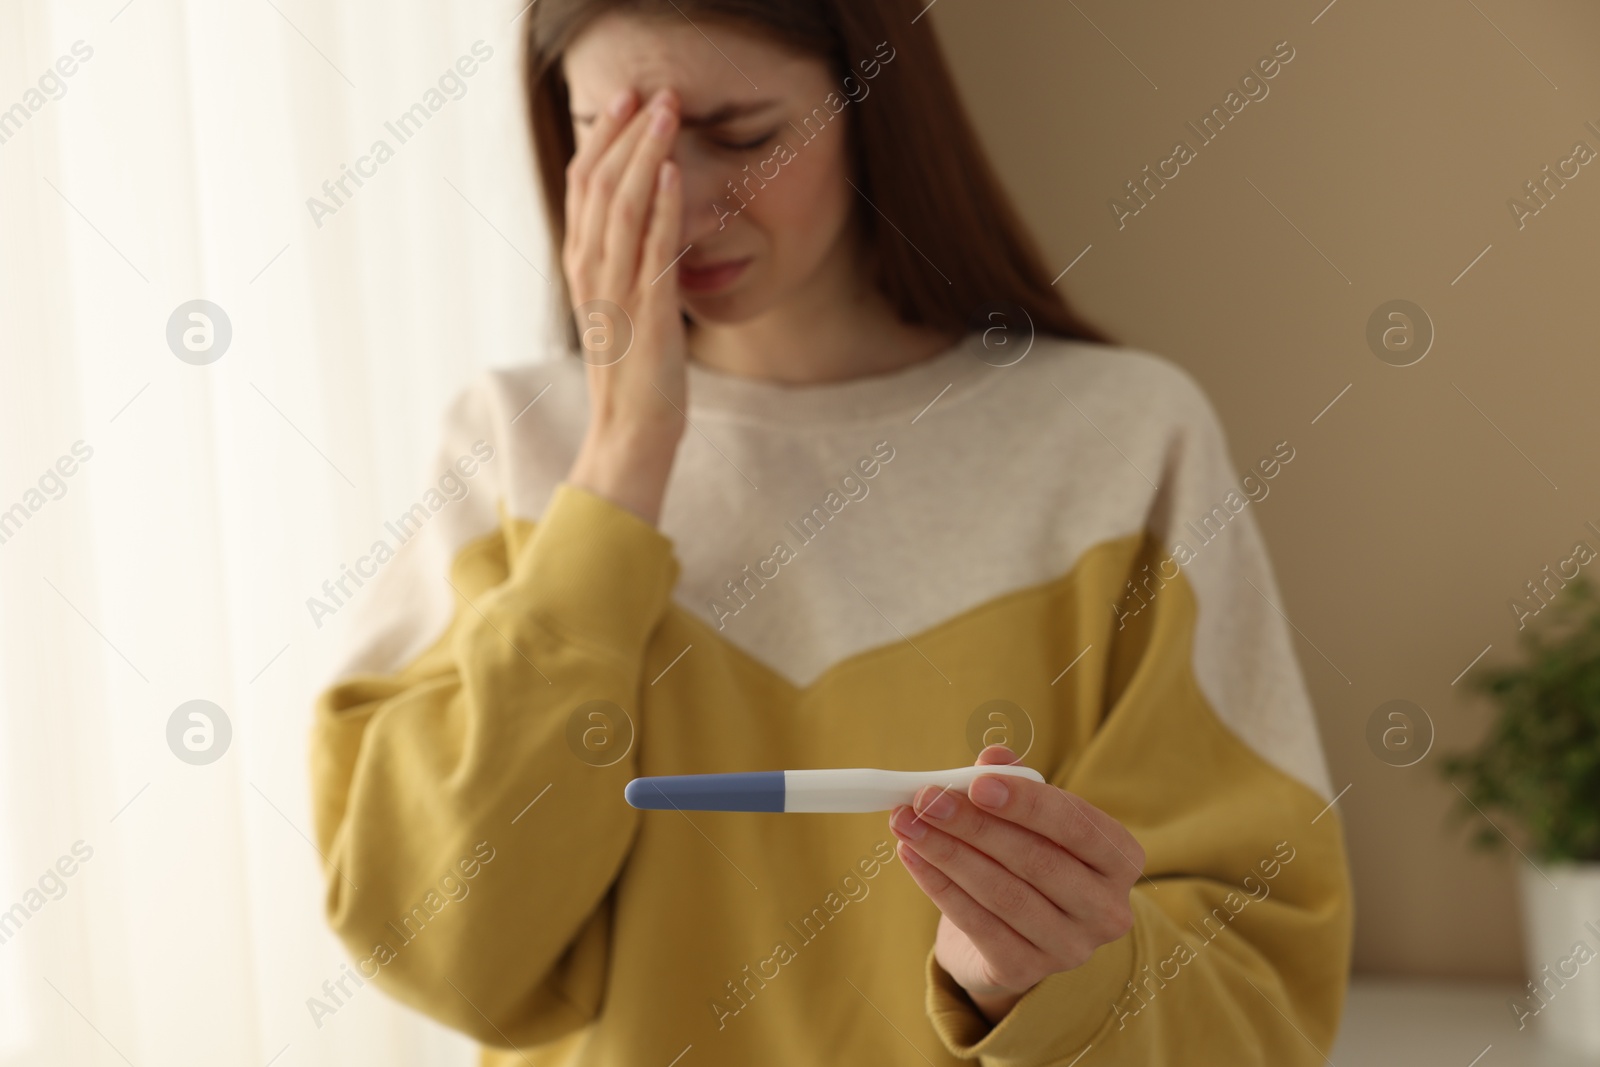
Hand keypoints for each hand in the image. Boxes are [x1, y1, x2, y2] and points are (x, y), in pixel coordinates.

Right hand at [562, 85, 686, 525]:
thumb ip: (625, 268)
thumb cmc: (635, 377)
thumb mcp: (623, 311)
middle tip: (651, 92)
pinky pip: (652, 253)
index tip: (622, 103)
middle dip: (626, 135)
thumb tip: (645, 226)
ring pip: (623, 210)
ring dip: (646, 155)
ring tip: (667, 112)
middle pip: (599, 189)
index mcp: (583, 272)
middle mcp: (592, 277)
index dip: (601, 143)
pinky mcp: (649, 318)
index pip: (583, 191)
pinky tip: (674, 173)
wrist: (632, 436)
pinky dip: (662, 209)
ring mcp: (617, 296)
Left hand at [888, 745, 1145, 1024]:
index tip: (976, 783)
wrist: (1012, 934)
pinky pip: (977, 925)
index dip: (1026, 803)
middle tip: (925, 799)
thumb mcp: (1027, 816)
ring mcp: (1069, 948)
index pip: (1077, 825)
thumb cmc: (1027, 856)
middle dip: (973, 826)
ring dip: (947, 853)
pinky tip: (912, 857)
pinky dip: (939, 887)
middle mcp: (1106, 909)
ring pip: (1002, 894)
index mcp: (1119, 858)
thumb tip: (994, 757)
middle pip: (1036, 861)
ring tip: (907, 823)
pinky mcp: (1025, 972)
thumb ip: (1013, 782)